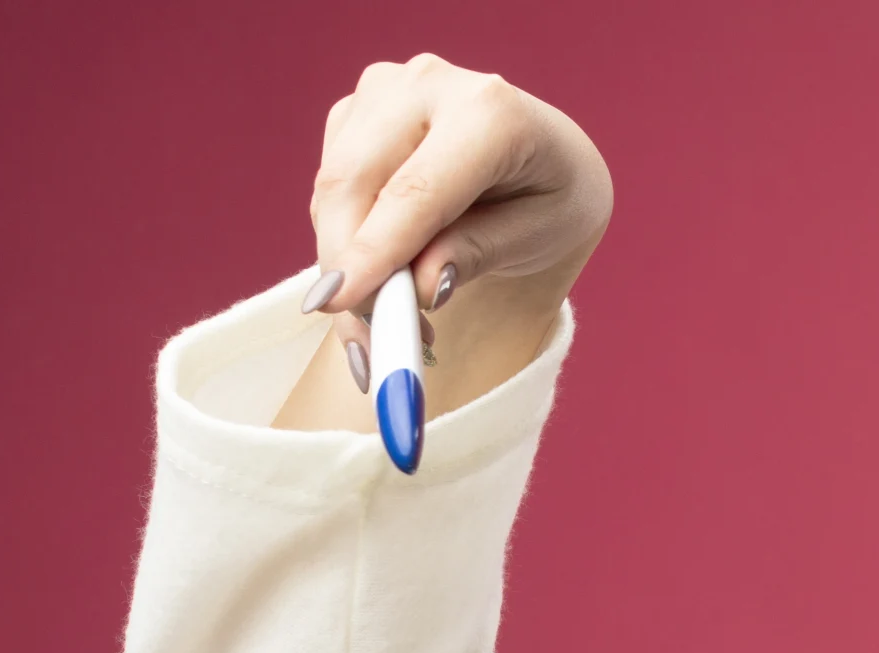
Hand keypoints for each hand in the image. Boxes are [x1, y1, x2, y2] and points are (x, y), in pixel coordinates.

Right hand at [275, 54, 612, 430]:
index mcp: (490, 111)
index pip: (416, 191)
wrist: (544, 158)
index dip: (375, 251)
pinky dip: (345, 244)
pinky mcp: (355, 112)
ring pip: (332, 188)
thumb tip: (423, 286)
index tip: (339, 304)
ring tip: (395, 325)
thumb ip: (479, 255)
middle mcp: (429, 84)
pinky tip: (384, 279)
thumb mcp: (538, 237)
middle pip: (356, 182)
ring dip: (345, 264)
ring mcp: (384, 91)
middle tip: (371, 342)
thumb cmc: (549, 202)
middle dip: (349, 267)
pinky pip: (329, 189)